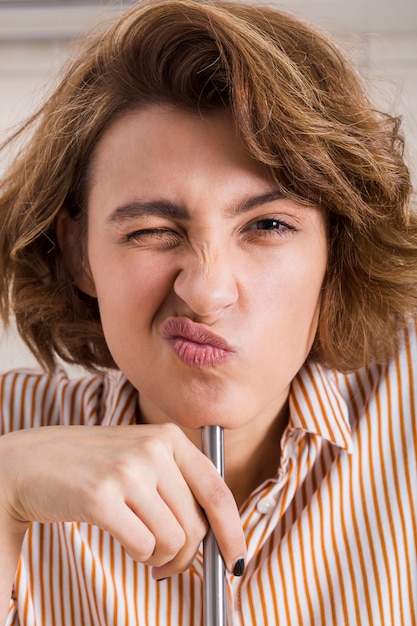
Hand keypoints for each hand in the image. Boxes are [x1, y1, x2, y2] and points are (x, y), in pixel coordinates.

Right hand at [0, 423, 245, 579]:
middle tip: (167, 563)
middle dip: (186, 555)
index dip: (233, 530)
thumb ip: (178, 482)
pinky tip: (124, 541)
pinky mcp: (102, 497)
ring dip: (161, 557)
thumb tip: (216, 530)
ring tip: (143, 549)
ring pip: (173, 540)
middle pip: (196, 524)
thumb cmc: (92, 465)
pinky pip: (144, 547)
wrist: (31, 462)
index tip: (235, 559)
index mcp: (169, 437)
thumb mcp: (141, 457)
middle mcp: (153, 449)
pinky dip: (139, 554)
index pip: (217, 489)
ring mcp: (128, 471)